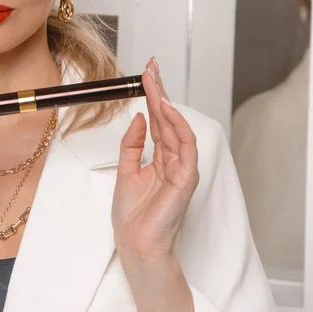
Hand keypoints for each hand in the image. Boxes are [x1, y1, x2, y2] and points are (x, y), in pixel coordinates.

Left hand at [112, 58, 198, 262]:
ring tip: (155, 82)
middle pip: (169, 121)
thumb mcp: (125, 173)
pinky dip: (177, 126)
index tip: (146, 76)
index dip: (153, 99)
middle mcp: (173, 162)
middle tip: (152, 67)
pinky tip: (165, 109)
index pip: (159, 124)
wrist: (136, 244)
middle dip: (160, 92)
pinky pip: (185, 147)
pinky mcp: (186, 179)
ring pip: (178, 129)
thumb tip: (138, 118)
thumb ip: (132, 146)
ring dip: (167, 103)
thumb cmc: (131, 217)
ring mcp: (182, 170)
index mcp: (160, 161)